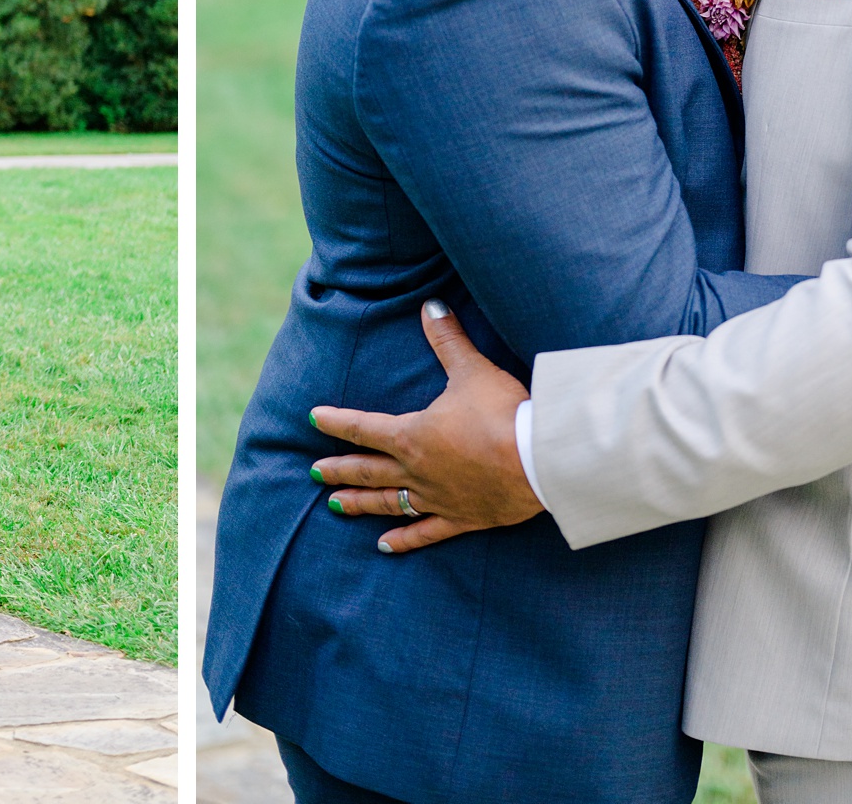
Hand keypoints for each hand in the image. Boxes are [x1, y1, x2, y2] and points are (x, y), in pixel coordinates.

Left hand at [310, 300, 540, 554]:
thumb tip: (431, 305)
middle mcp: (417, 470)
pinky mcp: (463, 518)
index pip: (363, 427)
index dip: (336, 422)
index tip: (313, 419)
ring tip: (336, 506)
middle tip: (314, 472)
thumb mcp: (472, 370)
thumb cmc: (502, 413)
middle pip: (369, 470)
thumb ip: (448, 340)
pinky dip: (405, 539)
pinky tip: (385, 546)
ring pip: (389, 502)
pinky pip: (426, 531)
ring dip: (360, 503)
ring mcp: (438, 498)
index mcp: (412, 435)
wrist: (538, 462)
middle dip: (340, 469)